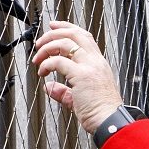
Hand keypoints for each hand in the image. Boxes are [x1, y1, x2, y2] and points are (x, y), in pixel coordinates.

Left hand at [30, 20, 122, 134]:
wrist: (111, 122)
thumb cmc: (101, 113)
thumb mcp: (79, 99)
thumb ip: (63, 92)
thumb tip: (49, 87)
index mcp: (98, 63)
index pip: (83, 36)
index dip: (67, 28)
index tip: (54, 27)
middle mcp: (95, 61)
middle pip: (74, 34)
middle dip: (54, 33)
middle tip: (40, 41)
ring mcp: (89, 66)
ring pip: (65, 43)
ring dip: (47, 47)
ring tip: (37, 58)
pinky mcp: (81, 75)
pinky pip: (58, 61)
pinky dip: (46, 64)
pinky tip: (42, 72)